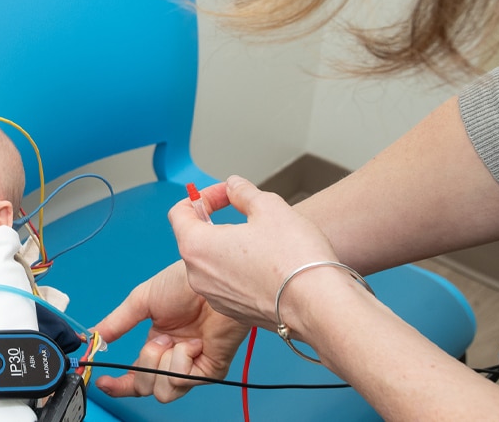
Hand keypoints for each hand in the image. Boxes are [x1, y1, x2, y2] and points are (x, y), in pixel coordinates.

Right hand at [91, 260, 247, 402]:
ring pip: (162, 391)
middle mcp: (173, 359)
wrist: (211, 282)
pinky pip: (181, 382)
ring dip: (161, 363)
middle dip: (144, 366)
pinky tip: (193, 343)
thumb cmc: (183, 284)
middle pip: (146, 387)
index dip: (118, 384)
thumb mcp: (140, 301)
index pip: (135, 375)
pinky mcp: (209, 372)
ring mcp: (191, 367)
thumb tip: (94, 336)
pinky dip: (181, 361)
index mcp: (157, 344)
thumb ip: (115, 323)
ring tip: (174, 340)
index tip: (103, 381)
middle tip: (158, 342)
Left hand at [170, 175, 338, 327]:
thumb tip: (234, 186)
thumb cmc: (293, 258)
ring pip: (214, 263)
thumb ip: (243, 192)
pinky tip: (269, 266)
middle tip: (247, 215)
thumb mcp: (268, 206)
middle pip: (196, 239)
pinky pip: (229, 284)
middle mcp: (198, 275)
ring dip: (231, 248)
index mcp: (196, 246)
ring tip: (264, 241)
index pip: (179, 213)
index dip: (202, 197)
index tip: (226, 194)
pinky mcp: (235, 311)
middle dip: (218, 221)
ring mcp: (216, 297)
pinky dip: (241, 271)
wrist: (319, 305)